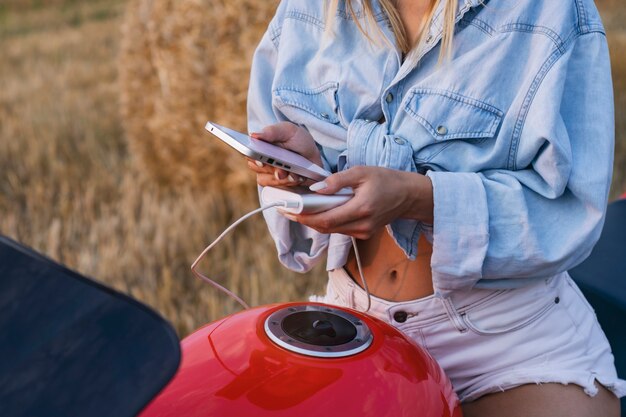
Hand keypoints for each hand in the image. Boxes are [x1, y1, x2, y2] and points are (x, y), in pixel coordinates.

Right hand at [246, 122, 321, 186]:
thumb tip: (254, 135)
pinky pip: (278, 188)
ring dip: (282, 178)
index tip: (261, 161)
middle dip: (271, 169)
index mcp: (259, 146)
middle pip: (257, 169)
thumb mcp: (288, 130)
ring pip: (267, 181)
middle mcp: (261, 161)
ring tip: (294, 174)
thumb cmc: (297, 139)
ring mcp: (268, 174)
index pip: (248, 153)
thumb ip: (272, 132)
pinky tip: (298, 178)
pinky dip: (289, 184)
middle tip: (282, 169)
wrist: (312, 154)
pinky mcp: (278, 184)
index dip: (253, 158)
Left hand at [281, 166, 433, 239]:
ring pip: (331, 230)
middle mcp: (362, 225)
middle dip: (303, 220)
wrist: (409, 196)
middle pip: (325, 227)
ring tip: (296, 209)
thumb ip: (338, 180)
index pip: (326, 218)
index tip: (288, 210)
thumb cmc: (386, 180)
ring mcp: (363, 232)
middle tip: (285, 210)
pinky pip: (339, 229)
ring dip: (313, 221)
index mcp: (361, 208)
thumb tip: (315, 188)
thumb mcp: (362, 172)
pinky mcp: (363, 233)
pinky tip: (315, 212)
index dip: (304, 217)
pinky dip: (325, 222)